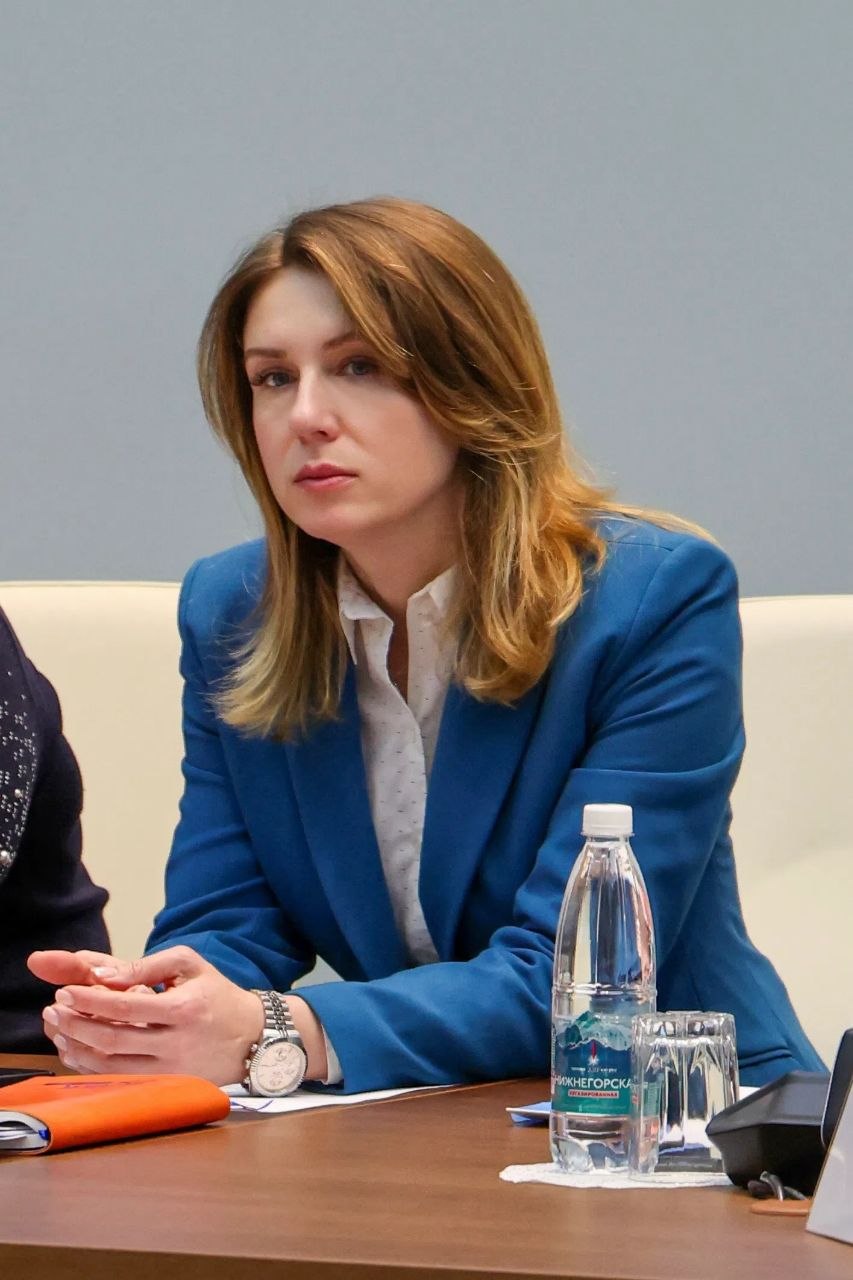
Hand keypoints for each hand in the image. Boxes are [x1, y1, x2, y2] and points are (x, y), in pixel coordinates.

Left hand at [27, 946, 263, 1085]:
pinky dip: (91, 1066)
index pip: (125, 1008)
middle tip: (53, 1009)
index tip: (64, 991)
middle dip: (74, 1023)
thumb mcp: (190, 965)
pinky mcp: (166, 1086)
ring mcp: (170, 1071)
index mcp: (183, 1010)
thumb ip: (147, 965)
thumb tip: (105, 976)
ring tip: (58, 1028)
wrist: (251, 1038)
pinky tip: (76, 1050)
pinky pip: (119, 1079)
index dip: (89, 1000)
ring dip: (76, 1047)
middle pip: (112, 1039)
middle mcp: (176, 1044)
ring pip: (110, 1065)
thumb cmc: (217, 995)